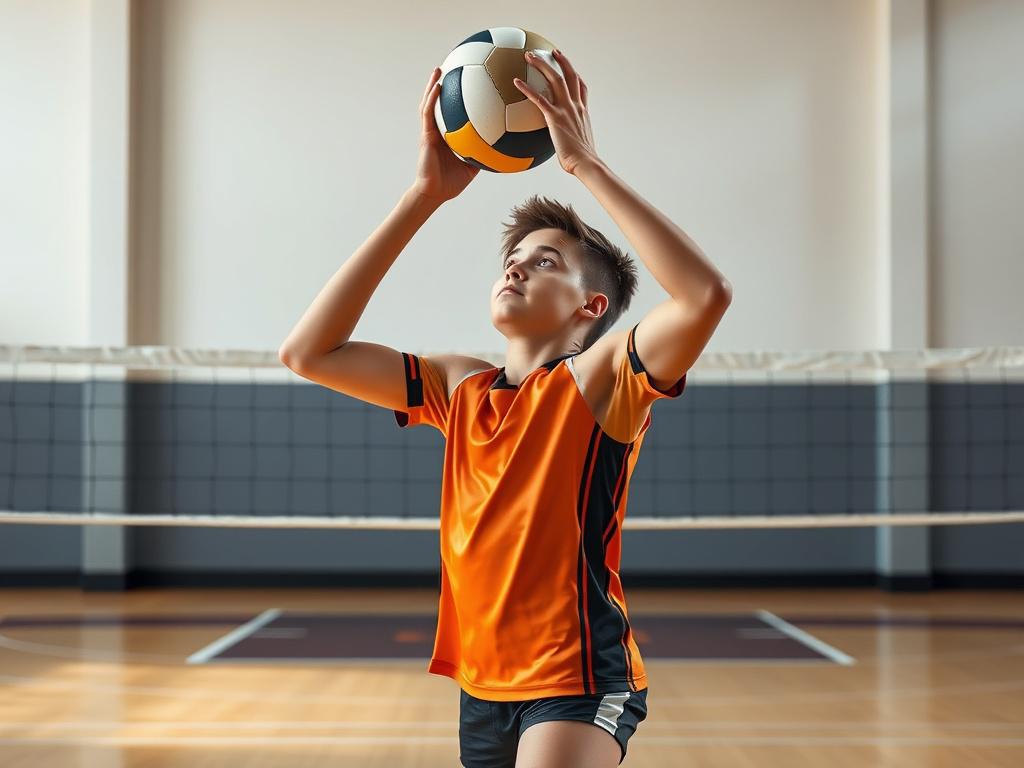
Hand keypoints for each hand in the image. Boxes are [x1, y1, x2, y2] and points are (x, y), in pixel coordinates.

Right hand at [411, 68, 479, 203]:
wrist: (435, 193)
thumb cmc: (452, 183)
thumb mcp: (474, 166)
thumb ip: (485, 154)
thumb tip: (505, 148)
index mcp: (448, 135)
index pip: (452, 112)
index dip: (456, 98)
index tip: (466, 82)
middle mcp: (438, 130)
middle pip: (439, 103)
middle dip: (443, 85)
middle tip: (453, 67)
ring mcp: (430, 131)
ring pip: (429, 103)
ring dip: (432, 85)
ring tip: (439, 69)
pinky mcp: (426, 135)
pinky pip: (428, 113)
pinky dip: (432, 99)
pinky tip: (437, 86)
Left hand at [513, 49, 599, 175]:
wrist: (585, 163)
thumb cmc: (580, 162)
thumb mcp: (578, 147)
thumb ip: (569, 140)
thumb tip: (563, 149)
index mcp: (582, 112)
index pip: (581, 88)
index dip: (575, 75)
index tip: (569, 67)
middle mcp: (576, 106)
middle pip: (570, 76)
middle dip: (561, 61)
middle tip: (551, 51)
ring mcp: (566, 110)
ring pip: (556, 79)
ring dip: (542, 65)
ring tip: (530, 55)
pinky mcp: (555, 118)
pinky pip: (539, 98)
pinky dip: (527, 88)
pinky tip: (515, 81)